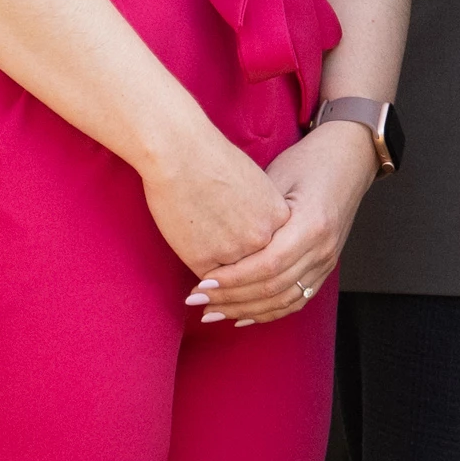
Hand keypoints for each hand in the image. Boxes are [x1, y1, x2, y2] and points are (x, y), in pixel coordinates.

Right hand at [141, 129, 288, 299]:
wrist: (180, 152)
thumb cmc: (211, 159)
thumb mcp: (252, 184)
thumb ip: (260, 214)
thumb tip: (254, 235)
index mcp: (279, 217)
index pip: (279, 256)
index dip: (269, 276)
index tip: (257, 287)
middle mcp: (263, 238)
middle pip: (263, 278)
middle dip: (248, 299)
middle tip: (235, 309)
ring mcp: (236, 252)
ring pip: (236, 287)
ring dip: (225, 301)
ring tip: (209, 304)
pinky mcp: (206, 260)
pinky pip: (208, 282)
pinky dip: (203, 288)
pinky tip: (195, 292)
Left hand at [189, 123, 374, 325]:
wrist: (348, 159)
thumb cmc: (307, 161)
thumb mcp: (277, 178)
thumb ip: (253, 213)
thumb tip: (213, 242)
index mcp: (311, 224)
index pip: (268, 265)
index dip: (233, 279)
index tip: (202, 283)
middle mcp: (323, 249)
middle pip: (273, 288)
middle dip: (231, 299)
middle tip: (196, 301)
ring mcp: (327, 262)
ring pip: (284, 301)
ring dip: (245, 310)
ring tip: (212, 312)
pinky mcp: (325, 268)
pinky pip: (297, 300)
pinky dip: (268, 312)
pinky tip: (241, 315)